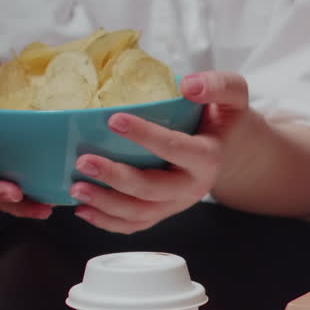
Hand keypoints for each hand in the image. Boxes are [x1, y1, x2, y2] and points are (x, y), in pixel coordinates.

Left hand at [69, 72, 249, 233]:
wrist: (230, 149)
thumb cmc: (223, 118)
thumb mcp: (233, 93)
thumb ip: (219, 84)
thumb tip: (188, 85)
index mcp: (208, 158)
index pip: (176, 148)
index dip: (146, 136)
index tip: (114, 120)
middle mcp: (193, 187)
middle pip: (153, 190)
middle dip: (116, 178)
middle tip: (84, 161)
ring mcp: (176, 204)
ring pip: (140, 213)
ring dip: (106, 204)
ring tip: (76, 188)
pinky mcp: (163, 211)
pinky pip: (135, 224)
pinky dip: (108, 222)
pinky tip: (83, 210)